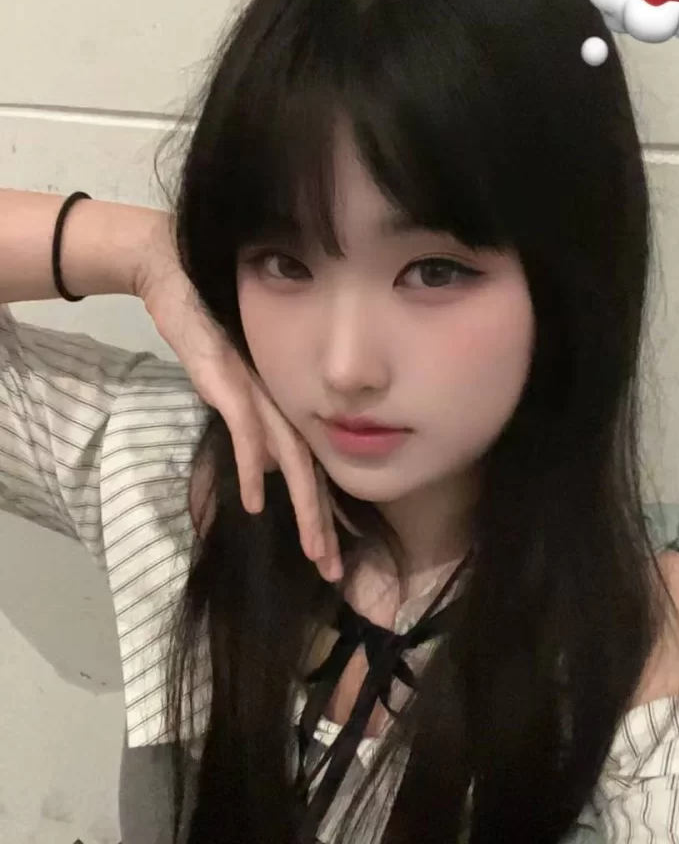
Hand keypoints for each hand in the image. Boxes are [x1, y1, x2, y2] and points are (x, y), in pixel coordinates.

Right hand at [133, 213, 341, 581]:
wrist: (178, 274)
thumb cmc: (208, 330)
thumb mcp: (235, 390)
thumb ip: (254, 431)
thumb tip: (266, 475)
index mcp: (286, 408)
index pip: (313, 469)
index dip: (325, 512)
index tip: (335, 554)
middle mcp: (281, 403)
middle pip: (311, 473)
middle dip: (322, 525)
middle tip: (333, 569)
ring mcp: (258, 391)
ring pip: (291, 459)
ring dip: (304, 507)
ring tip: (313, 551)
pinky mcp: (229, 378)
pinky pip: (246, 429)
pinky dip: (252, 466)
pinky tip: (256, 500)